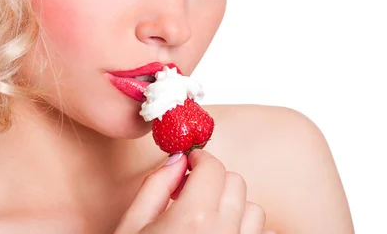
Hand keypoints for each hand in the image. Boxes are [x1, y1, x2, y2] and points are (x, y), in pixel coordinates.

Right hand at [114, 149, 276, 233]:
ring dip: (233, 205)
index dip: (199, 158)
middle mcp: (224, 232)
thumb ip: (155, 187)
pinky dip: (250, 231)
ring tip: (207, 218)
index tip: (189, 162)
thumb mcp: (132, 226)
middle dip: (213, 179)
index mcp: (194, 217)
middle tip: (190, 191)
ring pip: (254, 210)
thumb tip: (176, 160)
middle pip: (235, 182)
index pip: (213, 167)